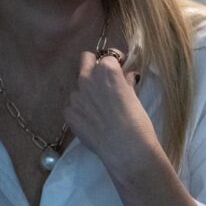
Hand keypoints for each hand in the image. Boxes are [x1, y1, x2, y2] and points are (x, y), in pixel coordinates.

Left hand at [64, 51, 158, 172]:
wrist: (126, 150)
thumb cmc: (137, 121)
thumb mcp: (135, 97)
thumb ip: (126, 82)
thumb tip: (126, 76)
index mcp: (107, 70)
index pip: (108, 56)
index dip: (115, 62)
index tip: (120, 69)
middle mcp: (87, 78)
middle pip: (85, 60)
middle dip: (94, 66)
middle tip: (104, 80)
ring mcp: (75, 96)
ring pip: (79, 86)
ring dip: (88, 92)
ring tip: (100, 108)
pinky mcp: (68, 113)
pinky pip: (73, 105)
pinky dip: (82, 110)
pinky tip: (92, 121)